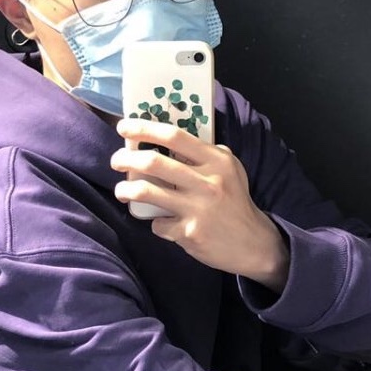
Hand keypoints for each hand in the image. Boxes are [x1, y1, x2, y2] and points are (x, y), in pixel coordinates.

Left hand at [111, 118, 289, 291]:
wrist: (253, 243)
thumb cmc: (235, 203)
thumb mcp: (230, 170)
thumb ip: (204, 155)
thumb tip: (169, 141)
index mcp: (217, 161)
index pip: (174, 136)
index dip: (144, 128)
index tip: (125, 127)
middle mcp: (208, 183)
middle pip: (153, 162)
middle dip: (125, 158)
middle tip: (117, 160)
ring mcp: (198, 209)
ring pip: (146, 192)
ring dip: (126, 190)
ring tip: (122, 191)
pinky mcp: (190, 233)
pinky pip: (159, 224)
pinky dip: (157, 223)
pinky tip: (165, 223)